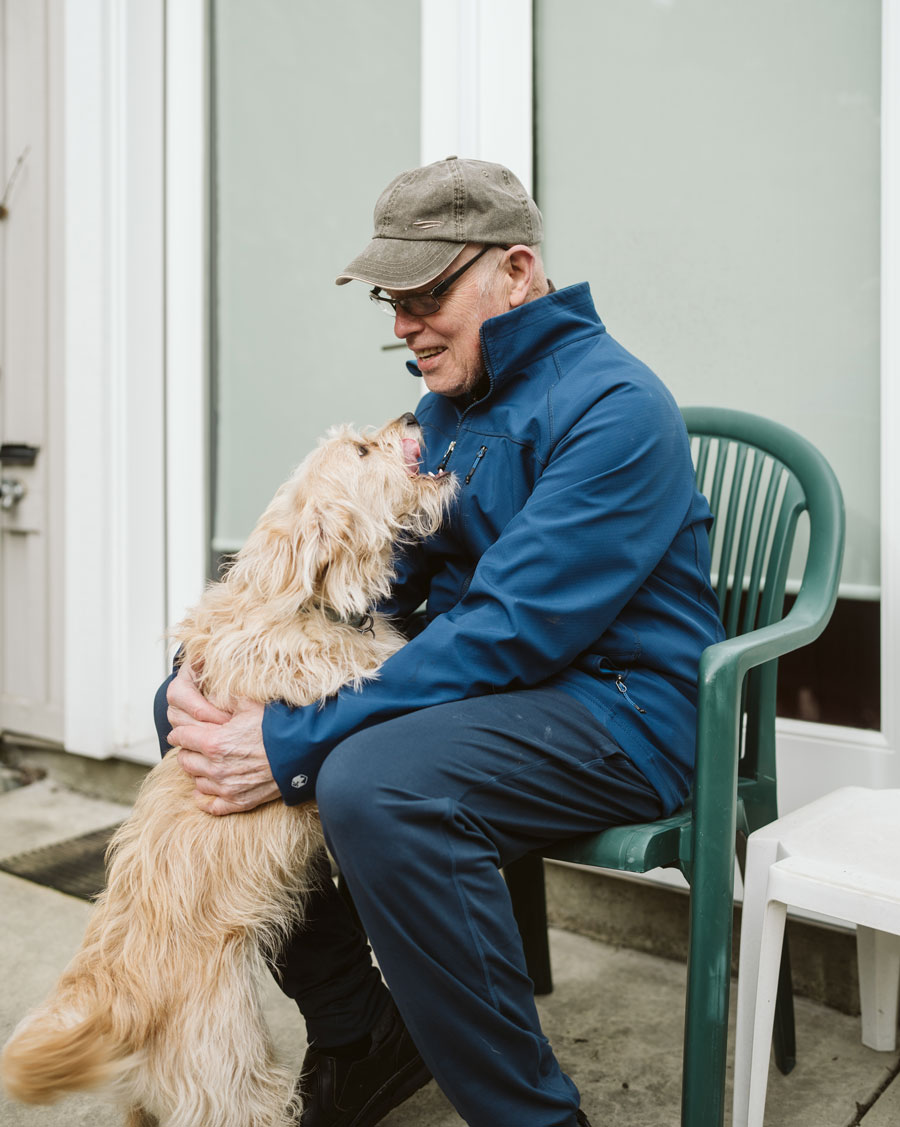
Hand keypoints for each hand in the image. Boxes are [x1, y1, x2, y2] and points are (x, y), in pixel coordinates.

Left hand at [167, 664, 280, 814]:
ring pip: (196, 781)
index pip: (180, 737)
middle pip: (184, 760)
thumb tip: (210, 694)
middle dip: (188, 751)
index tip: (183, 730)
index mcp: (214, 742)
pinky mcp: (238, 802)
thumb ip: (224, 699)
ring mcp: (226, 787)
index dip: (181, 731)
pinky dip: (206, 797)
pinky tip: (208, 789)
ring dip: (199, 771)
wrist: (300, 752)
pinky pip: (211, 805)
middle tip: (197, 745)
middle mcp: (215, 768)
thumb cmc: (276, 726)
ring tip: (208, 762)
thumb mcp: (249, 704)